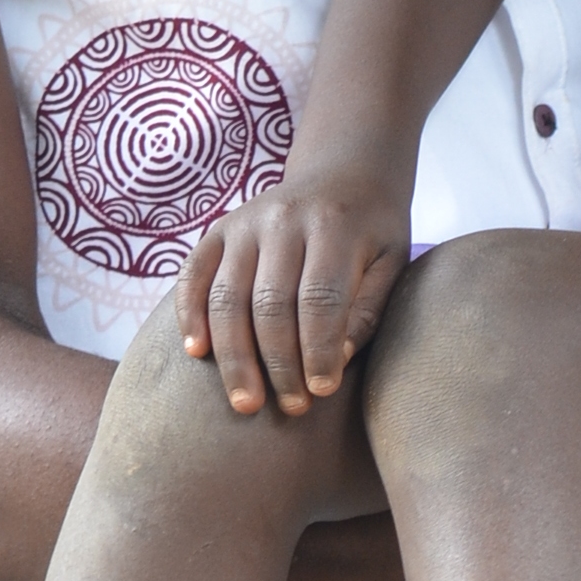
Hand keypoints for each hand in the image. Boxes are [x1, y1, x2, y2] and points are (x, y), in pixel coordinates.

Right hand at [175, 166, 408, 417]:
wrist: (344, 171)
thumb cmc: (373, 230)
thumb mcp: (391, 261)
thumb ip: (368, 310)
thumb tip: (337, 360)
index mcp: (334, 226)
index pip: (320, 299)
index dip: (318, 350)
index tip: (322, 392)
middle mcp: (284, 219)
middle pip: (270, 304)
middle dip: (278, 365)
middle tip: (291, 408)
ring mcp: (245, 221)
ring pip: (227, 297)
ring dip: (234, 356)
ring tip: (246, 404)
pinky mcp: (219, 228)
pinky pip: (193, 274)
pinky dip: (189, 314)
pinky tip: (197, 354)